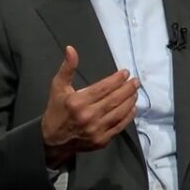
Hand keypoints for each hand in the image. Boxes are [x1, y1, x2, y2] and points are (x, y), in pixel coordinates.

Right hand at [41, 45, 138, 167]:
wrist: (53, 141)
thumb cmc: (56, 111)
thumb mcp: (58, 87)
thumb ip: (67, 68)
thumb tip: (71, 49)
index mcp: (77, 102)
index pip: (103, 88)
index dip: (117, 79)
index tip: (125, 73)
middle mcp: (88, 116)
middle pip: (114, 99)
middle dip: (128, 88)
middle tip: (135, 81)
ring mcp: (96, 130)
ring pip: (119, 112)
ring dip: (130, 100)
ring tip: (135, 91)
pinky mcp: (101, 140)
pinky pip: (119, 126)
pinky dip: (128, 116)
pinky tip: (132, 107)